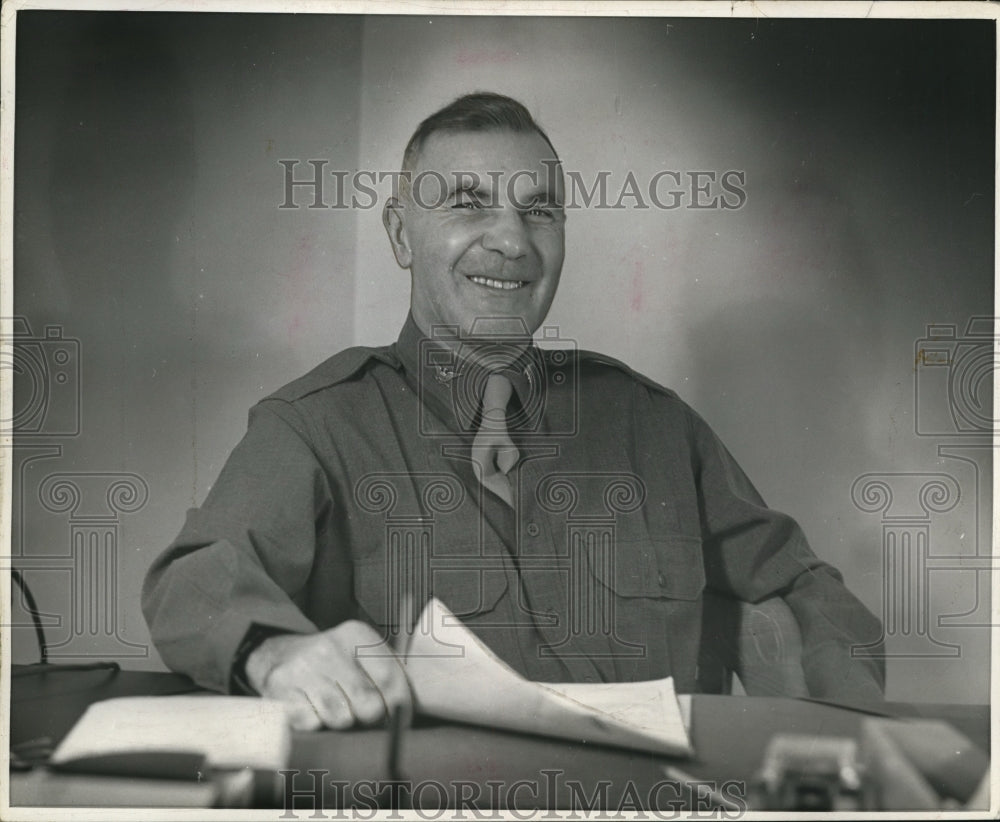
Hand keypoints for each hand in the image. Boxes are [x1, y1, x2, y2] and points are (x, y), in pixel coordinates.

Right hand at [245, 620, 410, 730]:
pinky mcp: (281, 690)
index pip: (392, 680)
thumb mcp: (361, 654)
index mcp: (357, 635)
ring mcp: (303, 668)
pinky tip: (314, 710)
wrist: (278, 655)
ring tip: (337, 709)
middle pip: (370, 706)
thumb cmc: (332, 663)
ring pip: (342, 720)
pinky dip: (317, 725)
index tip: (401, 720)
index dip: (401, 708)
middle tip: (364, 715)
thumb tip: (408, 712)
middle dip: (371, 719)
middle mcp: (330, 648)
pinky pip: (313, 725)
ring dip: (342, 722)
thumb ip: (388, 675)